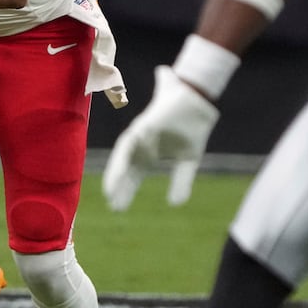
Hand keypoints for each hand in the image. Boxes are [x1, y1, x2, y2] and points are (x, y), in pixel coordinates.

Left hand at [102, 66, 219, 210]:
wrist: (198, 100)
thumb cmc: (193, 126)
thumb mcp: (188, 160)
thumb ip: (181, 180)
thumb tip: (175, 204)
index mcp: (150, 151)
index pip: (134, 173)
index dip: (126, 188)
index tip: (117, 205)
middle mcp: (141, 143)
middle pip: (126, 168)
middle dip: (119, 186)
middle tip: (113, 207)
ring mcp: (140, 134)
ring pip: (123, 157)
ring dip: (116, 174)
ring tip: (110, 194)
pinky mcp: (142, 127)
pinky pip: (127, 145)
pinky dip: (122, 159)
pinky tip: (120, 172)